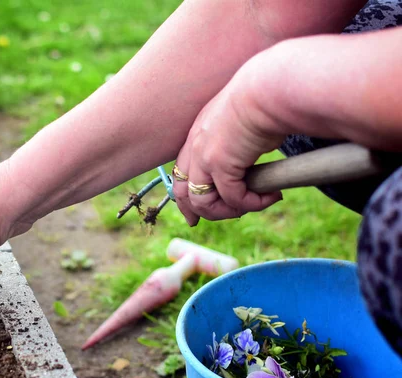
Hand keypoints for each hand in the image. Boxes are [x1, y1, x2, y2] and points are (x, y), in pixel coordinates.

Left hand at [172, 51, 284, 224]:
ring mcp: (204, 156)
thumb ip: (238, 143)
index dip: (186, 200)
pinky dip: (253, 203)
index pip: (180, 174)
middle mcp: (195, 146)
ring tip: (257, 202)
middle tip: (230, 216)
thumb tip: (251, 159)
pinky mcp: (221, 164)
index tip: (194, 216)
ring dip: (230, 211)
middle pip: (183, 194)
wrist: (270, 87)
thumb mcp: (242, 123)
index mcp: (197, 134)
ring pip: (204, 203)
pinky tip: (271, 196)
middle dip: (202, 213)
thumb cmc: (266, 99)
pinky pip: (233, 198)